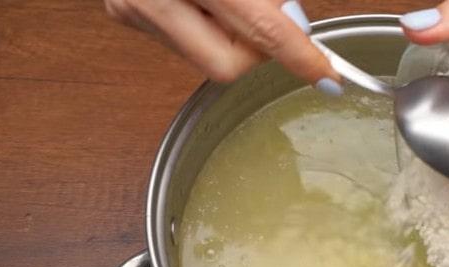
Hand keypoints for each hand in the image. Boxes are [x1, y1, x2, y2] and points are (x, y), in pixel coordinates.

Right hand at [105, 0, 341, 91]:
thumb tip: (294, 23)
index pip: (261, 31)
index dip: (300, 56)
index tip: (327, 76)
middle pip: (228, 66)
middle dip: (257, 50)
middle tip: (265, 17)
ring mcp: (134, 8)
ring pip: (204, 58)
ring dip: (231, 37)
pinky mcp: (122, 13)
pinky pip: (181, 41)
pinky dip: (205, 25)